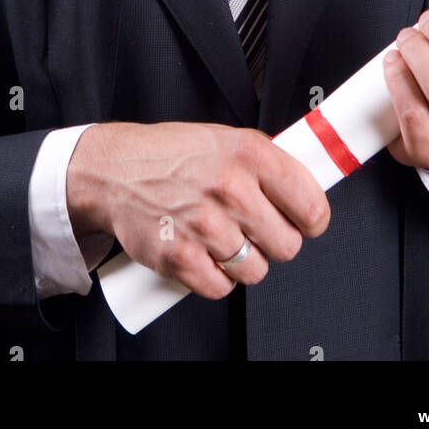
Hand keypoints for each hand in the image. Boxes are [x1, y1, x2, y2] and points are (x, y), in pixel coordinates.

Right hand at [66, 120, 329, 299]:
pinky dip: (213, 278)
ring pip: (256, 271)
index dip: (311, 220)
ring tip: (220, 238)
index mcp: (250, 153)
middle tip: (252, 228)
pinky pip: (221, 288)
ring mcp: (205, 224)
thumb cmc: (172, 155)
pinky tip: (202, 253)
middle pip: (287, 246)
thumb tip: (308, 189)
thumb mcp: (227, 140)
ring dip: (241, 262)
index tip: (303, 221)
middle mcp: (231, 188)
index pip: (312, 205)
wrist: (116, 170)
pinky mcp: (181, 257)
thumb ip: (266, 166)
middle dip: (273, 242)